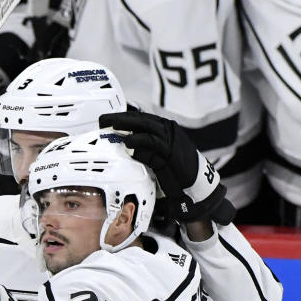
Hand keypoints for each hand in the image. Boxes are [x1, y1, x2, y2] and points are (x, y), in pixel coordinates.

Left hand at [100, 108, 235, 225]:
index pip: (139, 118)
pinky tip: (128, 144)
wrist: (196, 183)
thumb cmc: (174, 170)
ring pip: (146, 128)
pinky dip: (140, 143)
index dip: (122, 117)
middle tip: (104, 120)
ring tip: (112, 126)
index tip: (105, 119)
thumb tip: (121, 145)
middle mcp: (167, 130)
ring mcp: (169, 140)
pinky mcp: (171, 152)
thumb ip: (143, 149)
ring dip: (128, 126)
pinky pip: (153, 145)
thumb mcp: (156, 156)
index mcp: (163, 129)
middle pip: (140, 119)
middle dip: (121, 118)